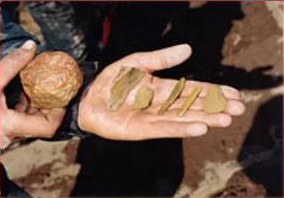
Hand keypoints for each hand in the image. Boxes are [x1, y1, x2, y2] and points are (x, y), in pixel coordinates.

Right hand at [1, 41, 65, 148]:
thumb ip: (11, 64)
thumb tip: (31, 46)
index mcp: (8, 126)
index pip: (49, 127)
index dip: (60, 112)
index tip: (62, 95)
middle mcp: (9, 136)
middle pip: (41, 123)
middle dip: (47, 103)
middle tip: (52, 86)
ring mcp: (5, 135)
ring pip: (30, 121)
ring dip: (35, 103)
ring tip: (38, 85)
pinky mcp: (1, 129)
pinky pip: (19, 119)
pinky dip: (23, 106)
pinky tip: (22, 91)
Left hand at [78, 44, 244, 139]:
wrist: (90, 97)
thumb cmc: (112, 80)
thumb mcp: (137, 63)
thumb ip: (162, 58)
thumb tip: (188, 49)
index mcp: (164, 88)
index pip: (194, 90)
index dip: (214, 91)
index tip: (234, 94)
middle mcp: (163, 104)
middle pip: (195, 106)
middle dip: (217, 107)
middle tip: (239, 109)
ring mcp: (155, 118)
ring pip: (185, 118)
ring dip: (206, 119)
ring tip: (227, 119)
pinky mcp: (144, 130)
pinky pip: (166, 128)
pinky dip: (183, 128)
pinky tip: (201, 127)